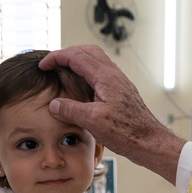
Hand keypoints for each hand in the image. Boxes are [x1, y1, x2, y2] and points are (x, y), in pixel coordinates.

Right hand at [40, 46, 185, 184]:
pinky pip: (102, 72)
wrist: (149, 141)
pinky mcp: (121, 92)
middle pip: (87, 51)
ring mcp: (119, 82)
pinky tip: (82, 87)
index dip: (56, 57)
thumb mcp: (93, 121)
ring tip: (64, 70)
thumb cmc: (126, 132)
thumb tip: (54, 104)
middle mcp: (114, 75)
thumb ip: (71, 109)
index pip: (76, 56)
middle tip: (52, 63)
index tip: (42, 65)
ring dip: (79, 60)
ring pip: (96, 60)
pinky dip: (87, 72)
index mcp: (105, 77)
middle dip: (67, 53)